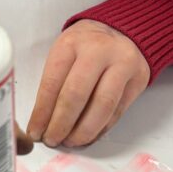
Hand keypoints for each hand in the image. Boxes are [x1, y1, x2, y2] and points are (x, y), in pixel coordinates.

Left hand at [27, 20, 149, 146]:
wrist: (123, 29)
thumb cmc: (86, 44)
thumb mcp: (65, 51)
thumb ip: (55, 82)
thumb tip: (42, 122)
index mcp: (72, 44)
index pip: (53, 83)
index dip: (42, 113)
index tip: (35, 131)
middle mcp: (98, 51)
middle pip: (76, 95)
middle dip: (61, 124)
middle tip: (52, 140)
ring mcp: (121, 64)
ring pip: (102, 106)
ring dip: (83, 131)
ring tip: (70, 141)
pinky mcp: (137, 80)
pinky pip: (117, 111)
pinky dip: (101, 128)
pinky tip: (88, 135)